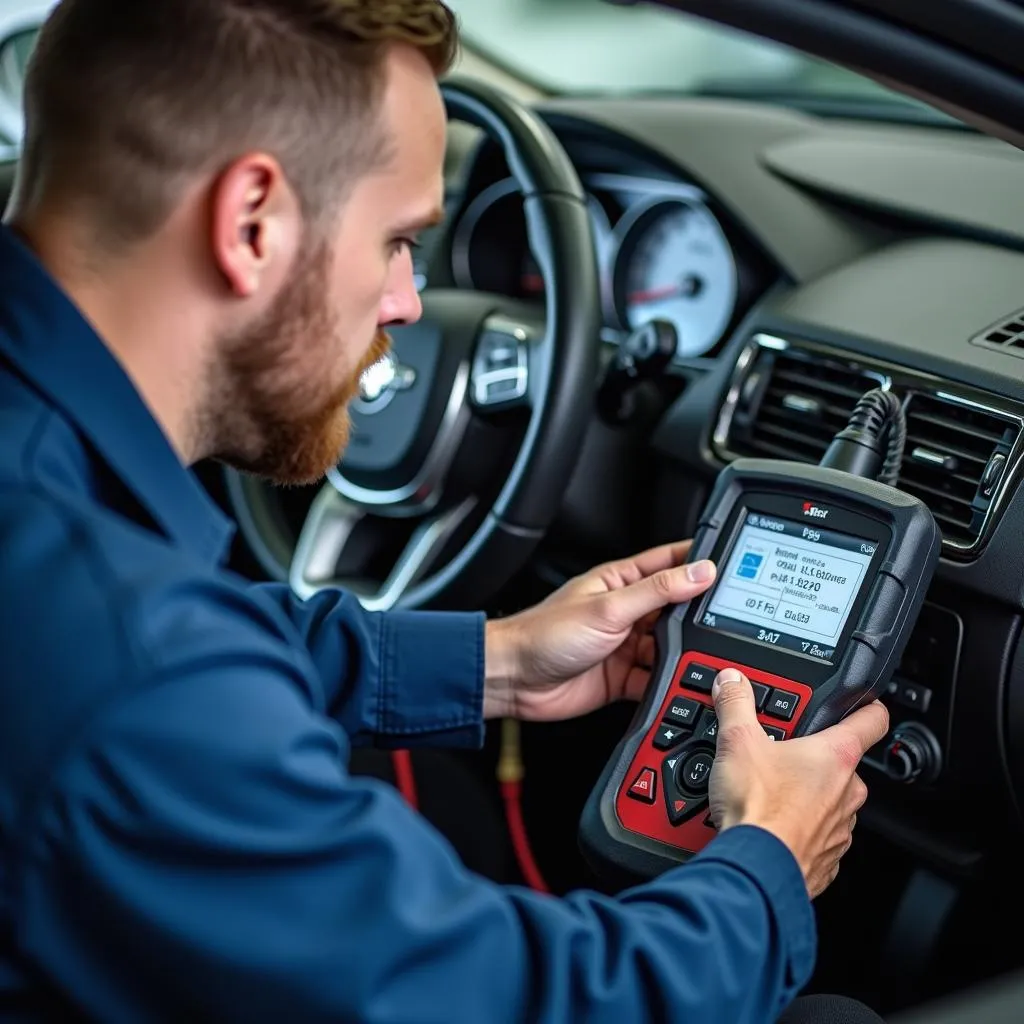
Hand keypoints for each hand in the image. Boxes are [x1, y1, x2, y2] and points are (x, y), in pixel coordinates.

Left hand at [483, 541, 716, 721]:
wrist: (514, 680)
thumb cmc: (544, 633)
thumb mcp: (609, 607)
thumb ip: (658, 590)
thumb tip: (700, 571)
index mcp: (621, 581)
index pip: (671, 563)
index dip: (701, 561)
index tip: (735, 563)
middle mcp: (627, 611)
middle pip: (678, 609)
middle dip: (700, 616)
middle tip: (728, 620)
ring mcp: (626, 645)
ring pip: (672, 647)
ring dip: (685, 653)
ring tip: (702, 655)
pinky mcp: (624, 677)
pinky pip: (658, 679)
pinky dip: (670, 683)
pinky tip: (679, 683)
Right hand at [707, 668, 888, 897]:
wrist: (756, 869)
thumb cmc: (759, 809)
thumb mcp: (737, 740)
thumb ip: (736, 704)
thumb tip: (733, 682)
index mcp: (837, 756)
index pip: (872, 719)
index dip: (867, 705)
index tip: (862, 703)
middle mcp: (849, 792)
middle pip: (839, 762)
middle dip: (810, 756)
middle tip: (774, 753)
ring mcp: (841, 829)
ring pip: (828, 801)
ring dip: (803, 795)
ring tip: (765, 792)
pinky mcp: (826, 859)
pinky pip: (816, 835)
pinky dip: (796, 828)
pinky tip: (768, 824)